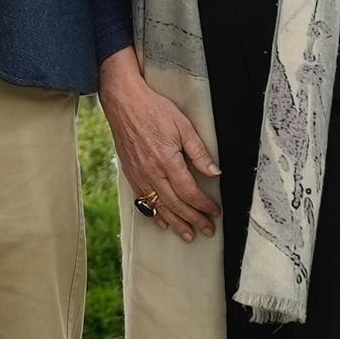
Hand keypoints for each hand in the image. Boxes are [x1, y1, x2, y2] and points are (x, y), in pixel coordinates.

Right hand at [99, 50, 219, 239]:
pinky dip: (154, 213)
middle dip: (193, 219)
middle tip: (206, 229)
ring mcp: (140, 175)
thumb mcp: (183, 127)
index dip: (204, 205)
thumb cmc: (154, 111)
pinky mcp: (131, 174)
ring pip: (160, 206)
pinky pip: (143, 200)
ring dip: (175, 223)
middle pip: (176, 204)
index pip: (190, 192)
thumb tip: (214, 172)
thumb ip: (199, 152)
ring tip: (187, 234)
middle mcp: (153, 173)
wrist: (124, 104)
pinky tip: (162, 221)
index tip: (214, 211)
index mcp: (168, 161)